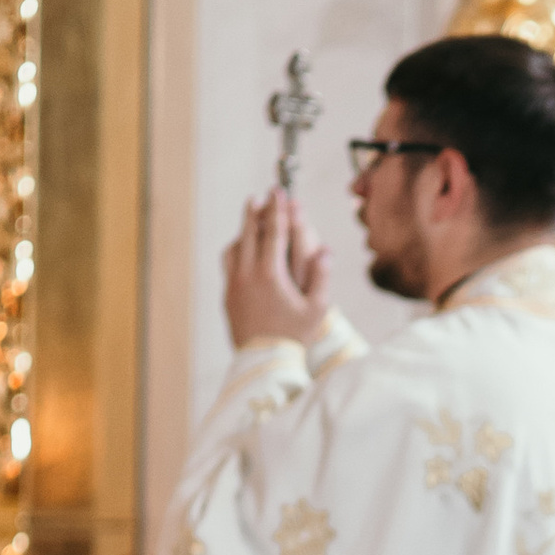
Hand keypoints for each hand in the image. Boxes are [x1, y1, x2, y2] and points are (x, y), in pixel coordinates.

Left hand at [224, 190, 330, 348]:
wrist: (265, 361)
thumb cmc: (294, 336)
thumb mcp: (316, 309)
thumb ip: (321, 277)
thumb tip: (326, 250)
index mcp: (270, 274)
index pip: (273, 233)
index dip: (277, 210)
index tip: (278, 193)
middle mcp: (248, 275)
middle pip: (249, 234)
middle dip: (256, 212)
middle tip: (260, 196)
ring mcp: (234, 285)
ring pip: (235, 248)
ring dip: (243, 231)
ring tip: (250, 220)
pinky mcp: (228, 296)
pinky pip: (229, 264)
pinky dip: (236, 250)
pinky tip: (241, 249)